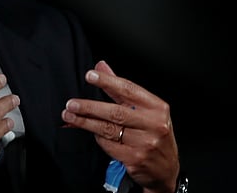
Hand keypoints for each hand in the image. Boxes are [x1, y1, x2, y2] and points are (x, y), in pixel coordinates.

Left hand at [62, 60, 179, 192]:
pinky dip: (97, 138)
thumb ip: (122, 89)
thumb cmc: (155, 134)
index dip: (108, 81)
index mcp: (157, 108)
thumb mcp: (147, 110)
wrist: (166, 169)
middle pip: (115, 112)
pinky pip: (109, 145)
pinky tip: (91, 132)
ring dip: (85, 122)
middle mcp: (153, 125)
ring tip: (70, 116)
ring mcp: (145, 143)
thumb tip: (101, 67)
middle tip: (72, 104)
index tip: (90, 76)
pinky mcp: (135, 159)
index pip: (129, 90)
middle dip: (90, 107)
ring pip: (108, 129)